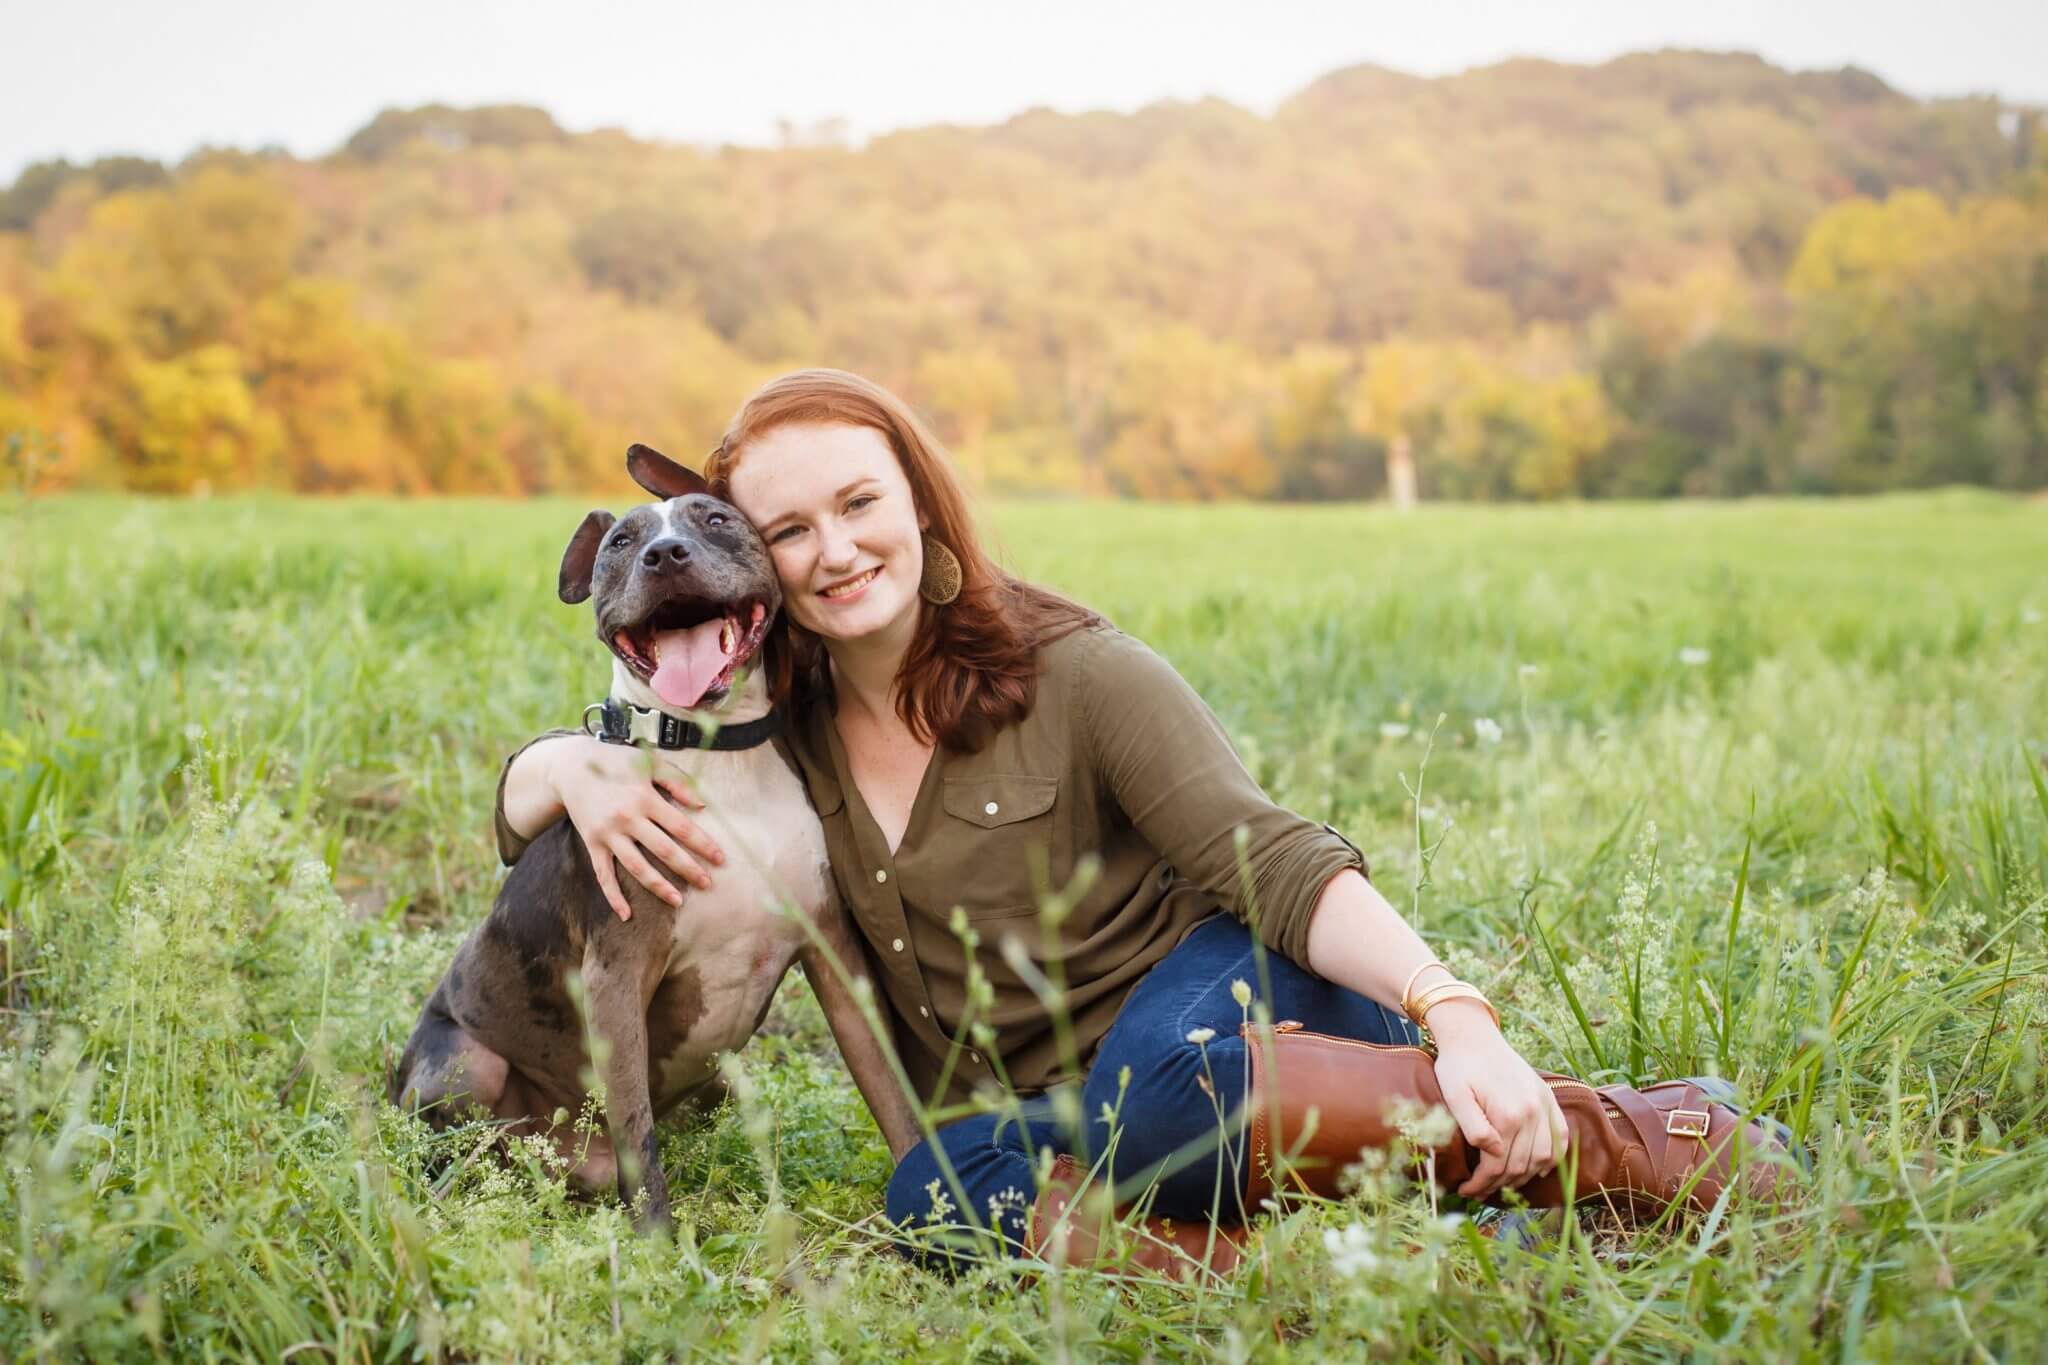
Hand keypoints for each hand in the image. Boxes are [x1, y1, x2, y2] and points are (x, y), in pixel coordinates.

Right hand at [547, 736, 722, 919]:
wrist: (571, 766)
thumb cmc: (617, 762)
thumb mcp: (649, 762)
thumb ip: (678, 781)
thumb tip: (702, 804)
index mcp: (645, 798)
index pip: (681, 827)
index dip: (703, 844)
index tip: (720, 859)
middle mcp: (627, 818)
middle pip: (663, 850)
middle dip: (688, 869)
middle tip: (707, 884)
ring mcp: (608, 834)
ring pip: (636, 867)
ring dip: (658, 886)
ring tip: (677, 901)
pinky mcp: (592, 844)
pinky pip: (603, 875)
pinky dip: (613, 896)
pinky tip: (626, 915)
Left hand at [1426, 1001, 1569, 1198]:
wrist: (1473, 1036)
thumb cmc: (1457, 1067)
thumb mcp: (1454, 1095)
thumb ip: (1473, 1127)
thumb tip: (1493, 1152)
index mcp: (1508, 1114)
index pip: (1498, 1165)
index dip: (1481, 1184)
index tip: (1465, 1191)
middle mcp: (1532, 1112)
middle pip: (1520, 1165)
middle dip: (1498, 1184)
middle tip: (1480, 1191)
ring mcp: (1544, 1105)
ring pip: (1543, 1157)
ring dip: (1524, 1176)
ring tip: (1502, 1182)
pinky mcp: (1548, 1097)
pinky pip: (1560, 1136)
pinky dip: (1553, 1157)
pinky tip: (1538, 1169)